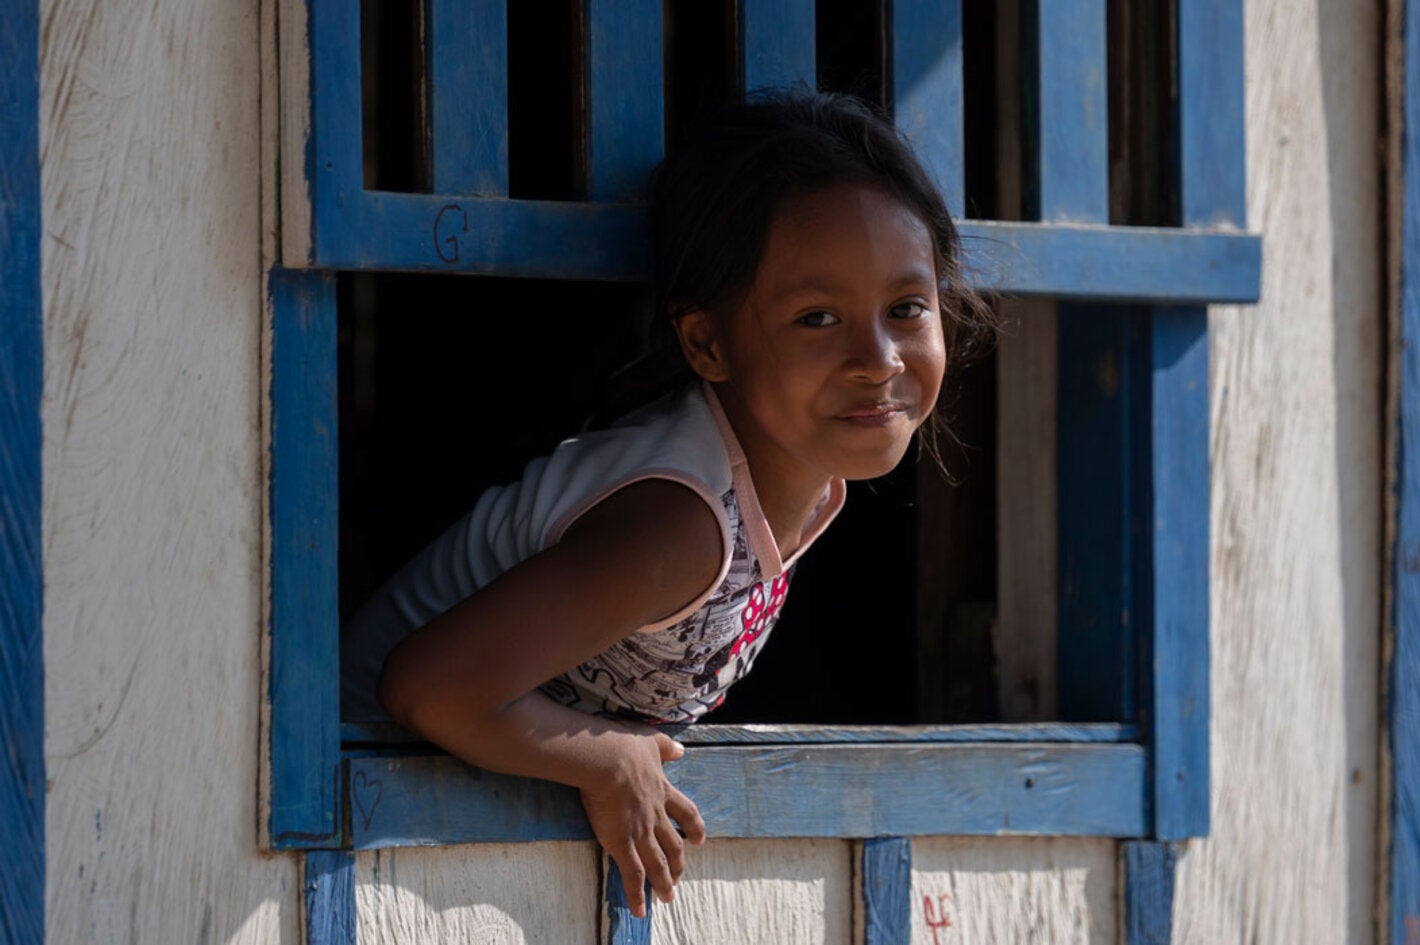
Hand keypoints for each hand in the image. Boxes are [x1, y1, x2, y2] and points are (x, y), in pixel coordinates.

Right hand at [579, 730, 706, 916]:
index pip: (686, 814)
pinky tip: (640, 911)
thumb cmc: (624, 746)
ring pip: (658, 865)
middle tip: (679, 878)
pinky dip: (637, 895)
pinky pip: (632, 875)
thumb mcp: (651, 741)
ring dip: (664, 884)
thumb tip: (681, 749)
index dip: (695, 828)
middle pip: (674, 846)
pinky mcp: (621, 844)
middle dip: (678, 864)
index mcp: (663, 792)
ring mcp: (641, 832)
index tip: (700, 840)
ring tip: (667, 898)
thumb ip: (666, 747)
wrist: (606, 760)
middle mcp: (656, 816)